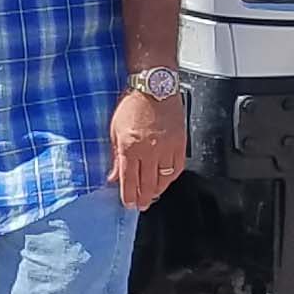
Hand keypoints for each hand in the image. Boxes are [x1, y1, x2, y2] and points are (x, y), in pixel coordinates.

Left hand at [109, 86, 181, 210]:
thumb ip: (115, 155)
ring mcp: (166, 148)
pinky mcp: (179, 143)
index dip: (128, 196)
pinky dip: (171, 177)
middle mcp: (149, 151)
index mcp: (130, 147)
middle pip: (147, 184)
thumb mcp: (115, 129)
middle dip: (143, 198)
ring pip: (163, 179)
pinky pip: (177, 167)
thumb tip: (113, 175)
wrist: (154, 87)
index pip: (129, 181)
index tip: (127, 204)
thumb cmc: (132, 103)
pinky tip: (166, 181)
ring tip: (152, 196)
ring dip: (157, 191)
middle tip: (140, 205)